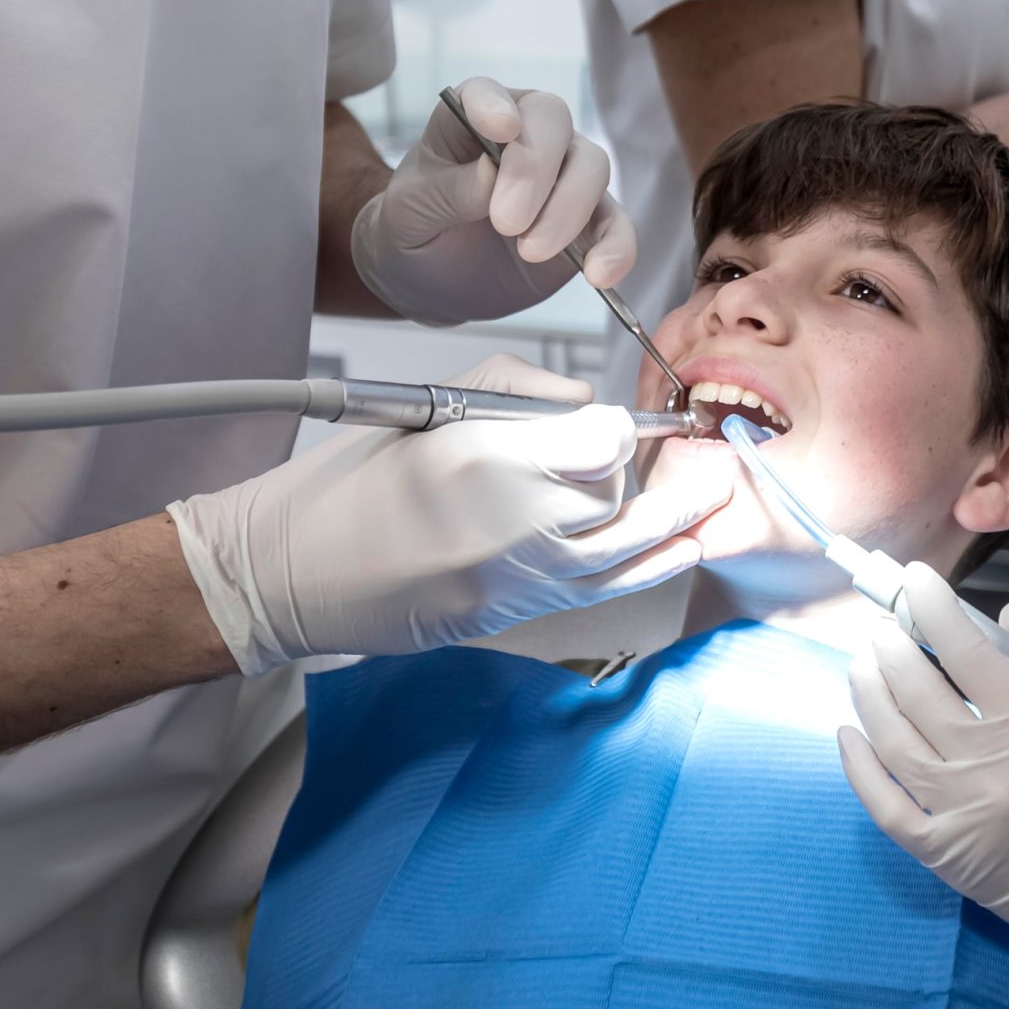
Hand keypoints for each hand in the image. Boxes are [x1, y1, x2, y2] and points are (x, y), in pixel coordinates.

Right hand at [168, 356, 728, 673]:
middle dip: (645, 471)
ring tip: (717, 490)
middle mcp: (509, 524)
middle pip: (620, 493)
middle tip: (669, 453)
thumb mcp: (432, 402)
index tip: (615, 423)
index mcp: (481, 458)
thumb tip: (590, 405)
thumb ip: (524, 390)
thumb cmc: (351, 481)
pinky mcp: (513, 618)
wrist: (291, 574)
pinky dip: (654, 563)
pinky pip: (606, 590)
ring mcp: (515, 581)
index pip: (602, 438)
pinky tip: (688, 543)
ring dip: (677, 517)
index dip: (618, 427)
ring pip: (629, 547)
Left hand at [350, 79, 635, 322]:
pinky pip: (616, 223)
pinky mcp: (588, 220)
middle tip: (506, 223)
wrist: (434, 278)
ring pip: (593, 166)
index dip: (495, 105)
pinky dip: (616, 246)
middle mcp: (527, 133)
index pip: (488, 93)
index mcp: (473, 116)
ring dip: (569, 209)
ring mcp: (563, 174)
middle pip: (554, 123)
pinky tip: (599, 275)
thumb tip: (490, 175)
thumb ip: (448, 190)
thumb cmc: (417, 226)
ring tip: (533, 252)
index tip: (501, 128)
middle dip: (536, 170)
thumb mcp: (411, 211)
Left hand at [842, 565, 1008, 1008]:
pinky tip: (849, 731)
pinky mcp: (941, 855)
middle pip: (920, 692)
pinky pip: (883, 803)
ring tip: (862, 661)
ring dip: (870, 693)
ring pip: (893, 739)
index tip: (915, 580)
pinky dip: (859, 765)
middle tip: (881, 622)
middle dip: (892, 646)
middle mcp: (990, 769)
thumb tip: (1006, 617)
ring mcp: (959, 815)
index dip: (935, 610)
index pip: (970, 654)